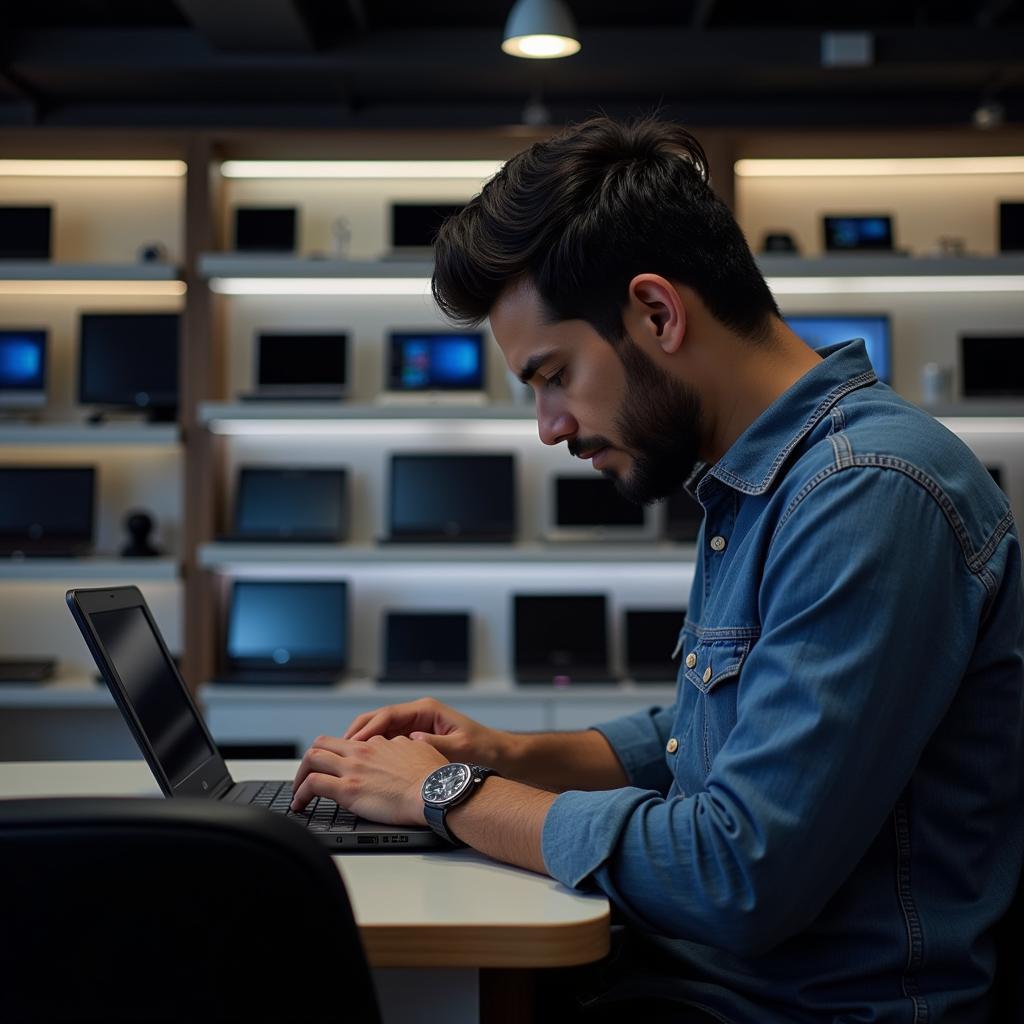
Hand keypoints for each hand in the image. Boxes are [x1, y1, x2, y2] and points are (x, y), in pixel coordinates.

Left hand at [290, 733, 447, 824]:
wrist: (434, 792)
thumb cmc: (433, 777)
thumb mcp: (421, 750)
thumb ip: (406, 746)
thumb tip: (405, 743)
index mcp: (379, 743)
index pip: (351, 744)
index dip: (341, 757)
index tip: (339, 770)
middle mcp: (362, 751)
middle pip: (323, 744)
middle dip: (312, 759)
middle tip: (308, 776)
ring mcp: (352, 768)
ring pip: (312, 758)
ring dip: (300, 775)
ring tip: (298, 793)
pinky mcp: (347, 789)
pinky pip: (312, 784)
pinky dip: (300, 794)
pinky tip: (300, 804)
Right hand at [344, 697, 509, 770]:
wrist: (500, 756)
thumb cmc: (483, 750)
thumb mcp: (460, 749)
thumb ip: (433, 745)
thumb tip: (410, 744)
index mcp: (426, 710)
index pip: (387, 715)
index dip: (368, 730)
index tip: (353, 744)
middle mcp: (418, 715)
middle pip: (378, 720)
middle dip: (357, 734)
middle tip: (338, 751)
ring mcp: (415, 726)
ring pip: (380, 732)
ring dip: (363, 744)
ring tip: (344, 760)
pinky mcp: (416, 739)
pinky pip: (388, 743)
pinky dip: (374, 752)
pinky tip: (364, 766)